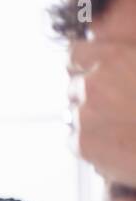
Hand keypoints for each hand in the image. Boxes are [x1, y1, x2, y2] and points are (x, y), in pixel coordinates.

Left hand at [68, 38, 135, 185]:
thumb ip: (128, 63)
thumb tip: (120, 72)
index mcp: (114, 57)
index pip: (75, 54)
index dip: (85, 67)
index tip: (93, 75)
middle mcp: (93, 83)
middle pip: (74, 87)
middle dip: (90, 97)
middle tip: (116, 109)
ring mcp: (84, 115)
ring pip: (74, 115)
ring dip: (91, 121)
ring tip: (122, 129)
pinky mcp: (82, 144)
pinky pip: (75, 141)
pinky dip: (91, 144)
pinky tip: (118, 146)